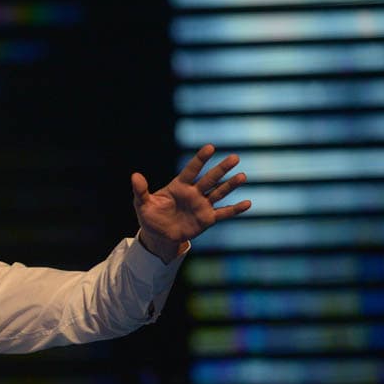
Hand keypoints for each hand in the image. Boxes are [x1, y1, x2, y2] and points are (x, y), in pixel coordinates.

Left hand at [131, 143, 250, 263]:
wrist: (159, 236)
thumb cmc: (151, 217)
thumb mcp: (142, 204)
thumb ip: (141, 190)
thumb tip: (135, 176)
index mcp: (179, 186)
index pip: (191, 170)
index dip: (200, 160)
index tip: (210, 147)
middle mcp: (194, 193)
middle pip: (210, 178)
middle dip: (221, 169)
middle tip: (235, 157)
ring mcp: (202, 205)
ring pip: (219, 192)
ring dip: (230, 185)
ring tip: (242, 176)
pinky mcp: (207, 219)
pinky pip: (223, 213)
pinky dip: (235, 209)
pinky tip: (248, 203)